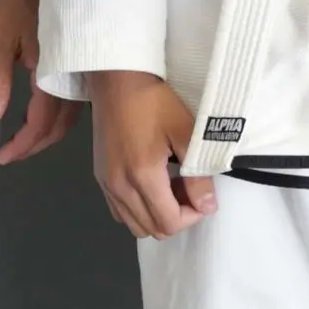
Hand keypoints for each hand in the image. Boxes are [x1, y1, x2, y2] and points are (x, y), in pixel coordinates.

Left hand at [0, 0, 79, 164]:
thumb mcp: (2, 34)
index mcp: (52, 74)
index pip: (41, 124)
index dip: (23, 145)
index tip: (4, 157)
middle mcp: (74, 78)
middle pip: (61, 125)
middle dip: (38, 144)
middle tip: (14, 153)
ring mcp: (85, 68)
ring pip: (73, 113)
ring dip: (52, 131)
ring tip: (29, 136)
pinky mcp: (88, 58)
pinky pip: (79, 97)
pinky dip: (63, 112)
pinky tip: (51, 108)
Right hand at [88, 69, 216, 239]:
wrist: (117, 79)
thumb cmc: (154, 99)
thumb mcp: (185, 131)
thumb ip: (197, 173)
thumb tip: (208, 205)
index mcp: (142, 176)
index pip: (168, 223)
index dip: (192, 217)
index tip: (203, 196)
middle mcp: (119, 187)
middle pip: (151, 229)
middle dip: (176, 216)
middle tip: (189, 189)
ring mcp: (106, 183)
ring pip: (133, 224)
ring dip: (156, 215)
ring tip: (171, 186)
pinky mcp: (99, 176)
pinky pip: (119, 210)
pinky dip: (138, 208)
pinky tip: (150, 184)